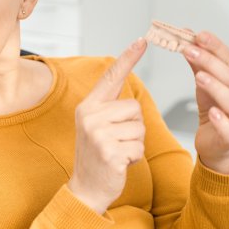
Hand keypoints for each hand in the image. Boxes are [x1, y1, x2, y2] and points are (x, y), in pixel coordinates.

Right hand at [68, 38, 146, 214]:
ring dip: (135, 143)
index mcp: (88, 107)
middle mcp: (90, 116)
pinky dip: (134, 158)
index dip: (128, 58)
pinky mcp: (109, 151)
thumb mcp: (98, 127)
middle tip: (116, 141)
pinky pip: (139, 147)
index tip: (142, 40)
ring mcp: (98, 134)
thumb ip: (110, 109)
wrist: (86, 188)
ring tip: (117, 152)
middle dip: (134, 127)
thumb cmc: (98, 156)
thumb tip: (128, 97)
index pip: (111, 77)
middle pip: (134, 107)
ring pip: (139, 128)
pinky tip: (119, 164)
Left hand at [183, 31, 228, 173]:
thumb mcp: (204, 82)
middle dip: (211, 62)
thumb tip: (186, 35)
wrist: (217, 143)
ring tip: (200, 77)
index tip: (199, 35)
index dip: (216, 46)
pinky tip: (212, 112)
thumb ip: (197, 61)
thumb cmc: (214, 109)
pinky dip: (222, 121)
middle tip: (191, 50)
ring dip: (217, 87)